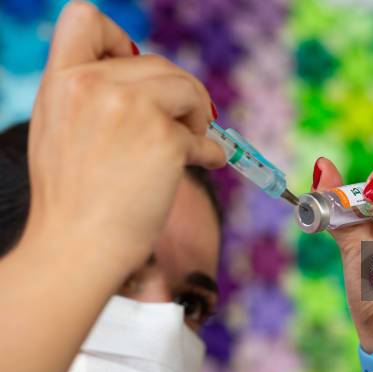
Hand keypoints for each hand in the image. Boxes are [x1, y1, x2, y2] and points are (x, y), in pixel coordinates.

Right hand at [23, 1, 224, 274]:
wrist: (78, 245)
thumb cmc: (71, 197)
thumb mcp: (58, 129)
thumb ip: (90, 96)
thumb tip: (144, 85)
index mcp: (62, 81)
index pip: (84, 18)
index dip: (118, 38)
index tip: (135, 67)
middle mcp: (95, 86)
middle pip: (159, 63)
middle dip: (179, 92)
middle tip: (184, 122)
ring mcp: (133, 110)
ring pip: (187, 89)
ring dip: (197, 114)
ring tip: (191, 141)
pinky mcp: (166, 140)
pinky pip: (204, 137)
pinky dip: (210, 151)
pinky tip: (205, 163)